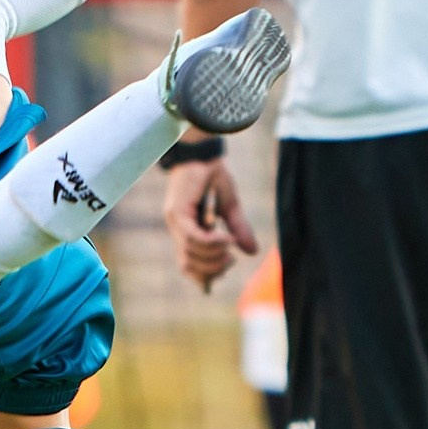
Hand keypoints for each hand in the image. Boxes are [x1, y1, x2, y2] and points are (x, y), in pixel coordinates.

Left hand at [162, 155, 259, 291]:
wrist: (203, 151)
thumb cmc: (213, 175)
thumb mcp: (230, 207)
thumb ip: (238, 230)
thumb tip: (252, 252)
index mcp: (186, 231)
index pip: (189, 265)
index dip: (203, 277)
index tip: (221, 276)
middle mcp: (177, 229)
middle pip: (189, 265)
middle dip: (213, 270)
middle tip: (231, 259)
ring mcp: (175, 222)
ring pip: (192, 254)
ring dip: (214, 256)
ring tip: (230, 247)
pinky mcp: (178, 213)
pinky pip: (194, 238)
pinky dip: (211, 242)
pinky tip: (225, 239)